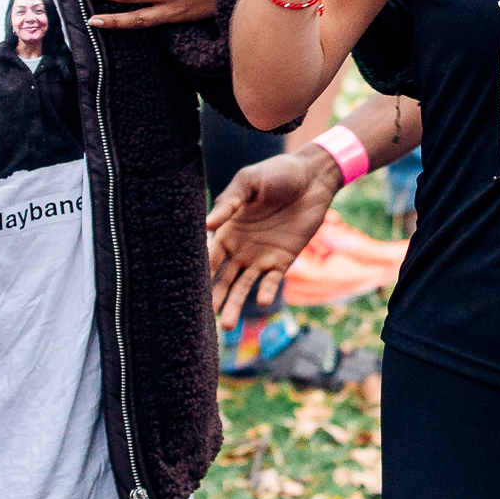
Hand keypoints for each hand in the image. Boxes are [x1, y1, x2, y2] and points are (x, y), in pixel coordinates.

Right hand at [206, 149, 340, 323]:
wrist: (312, 177)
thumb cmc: (276, 173)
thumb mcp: (249, 181)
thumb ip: (230, 202)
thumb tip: (206, 225)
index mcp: (227, 230)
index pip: (210, 257)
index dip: (200, 272)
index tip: (187, 290)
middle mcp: (241, 248)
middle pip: (224, 279)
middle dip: (215, 297)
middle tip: (206, 317)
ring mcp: (262, 257)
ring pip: (244, 287)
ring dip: (236, 305)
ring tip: (228, 325)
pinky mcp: (284, 260)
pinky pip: (273, 281)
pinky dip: (266, 291)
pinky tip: (261, 301)